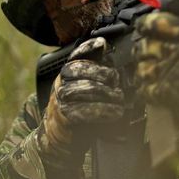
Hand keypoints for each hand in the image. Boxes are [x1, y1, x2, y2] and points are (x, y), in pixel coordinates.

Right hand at [37, 37, 123, 168]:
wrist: (59, 134)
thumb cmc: (78, 107)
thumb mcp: (85, 87)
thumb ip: (96, 71)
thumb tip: (110, 53)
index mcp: (67, 71)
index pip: (77, 54)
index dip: (88, 47)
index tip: (102, 44)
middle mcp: (62, 81)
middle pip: (84, 70)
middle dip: (104, 74)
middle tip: (117, 82)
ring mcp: (61, 98)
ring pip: (87, 89)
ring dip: (108, 94)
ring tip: (119, 99)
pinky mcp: (65, 115)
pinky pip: (86, 110)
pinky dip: (104, 111)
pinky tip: (115, 112)